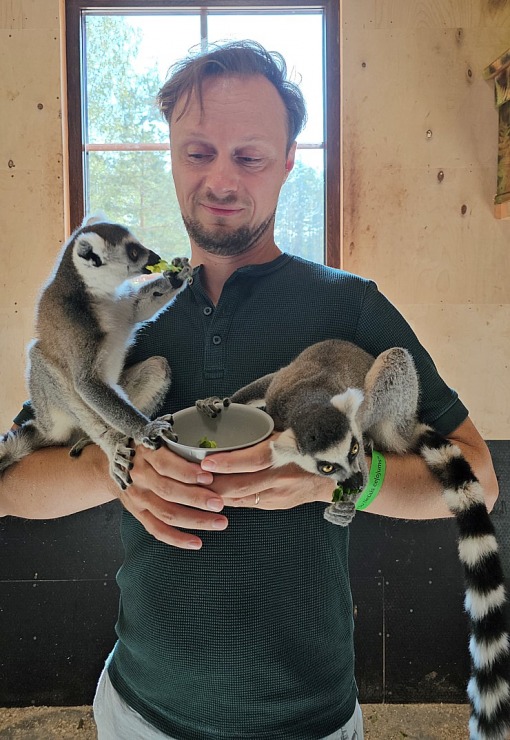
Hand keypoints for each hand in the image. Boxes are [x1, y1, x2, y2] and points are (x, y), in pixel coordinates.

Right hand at [118, 443, 227, 549]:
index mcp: (146, 453)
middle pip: (168, 491)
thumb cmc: (146, 449)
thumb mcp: (157, 437)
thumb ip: (178, 447)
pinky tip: (196, 542)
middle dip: (196, 499)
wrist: (112, 463)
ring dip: (194, 520)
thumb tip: (211, 457)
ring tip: (219, 522)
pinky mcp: (137, 513)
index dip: (187, 472)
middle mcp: (139, 476)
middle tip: (219, 503)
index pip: (165, 464)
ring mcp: (138, 497)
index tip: (209, 477)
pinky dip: (177, 538)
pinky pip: (157, 529)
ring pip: (166, 513)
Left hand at [201, 436, 335, 509]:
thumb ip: (261, 435)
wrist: (335, 475)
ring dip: (217, 495)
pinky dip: (229, 499)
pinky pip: (247, 504)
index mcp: (287, 451)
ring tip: (195, 488)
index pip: (255, 458)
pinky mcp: (277, 504)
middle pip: (241, 485)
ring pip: (240, 498)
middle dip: (212, 484)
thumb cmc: (307, 446)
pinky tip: (214, 496)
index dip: (228, 462)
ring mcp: (280, 493)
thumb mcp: (287, 432)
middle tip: (191, 478)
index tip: (206, 461)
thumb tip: (228, 433)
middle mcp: (283, 475)